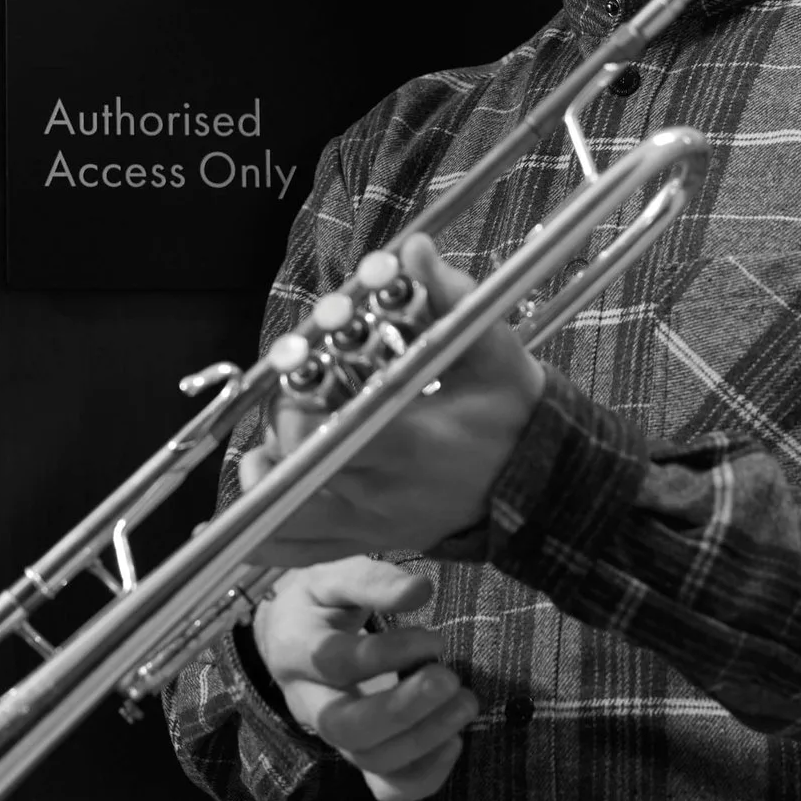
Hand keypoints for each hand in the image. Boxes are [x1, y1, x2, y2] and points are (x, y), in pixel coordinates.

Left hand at [239, 234, 546, 564]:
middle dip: (281, 424)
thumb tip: (415, 248)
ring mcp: (367, 526)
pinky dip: (262, 529)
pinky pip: (294, 552)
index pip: (331, 436)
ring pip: (281, 520)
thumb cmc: (511, 414)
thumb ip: (451, 298)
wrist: (538, 485)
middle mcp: (380, 493)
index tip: (305, 369)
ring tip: (271, 442)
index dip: (302, 404)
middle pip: (295, 471)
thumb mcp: (492, 350)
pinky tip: (262, 488)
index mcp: (409, 444)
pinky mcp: (363, 542)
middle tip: (293, 391)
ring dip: (262, 477)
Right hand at [252, 557, 478, 800]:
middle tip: (451, 680)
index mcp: (296, 648)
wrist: (295, 638)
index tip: (434, 638)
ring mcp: (331, 736)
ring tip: (465, 703)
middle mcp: (307, 701)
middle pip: (345, 726)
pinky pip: (385, 789)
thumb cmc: (322, 602)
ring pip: (368, 759)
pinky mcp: (358, 756)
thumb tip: (419, 590)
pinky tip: (454, 741)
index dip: (387, 654)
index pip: (334, 662)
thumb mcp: (336, 577)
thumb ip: (373, 581)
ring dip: (425, 738)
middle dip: (404, 710)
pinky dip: (424, 777)